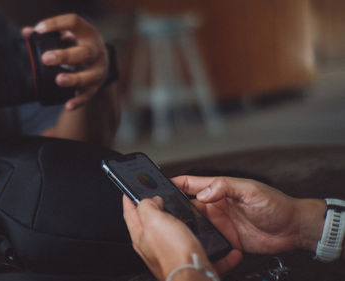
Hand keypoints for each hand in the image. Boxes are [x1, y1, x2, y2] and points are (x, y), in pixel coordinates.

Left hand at [23, 14, 108, 109]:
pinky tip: (68, 104)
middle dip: (65, 56)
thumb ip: (50, 33)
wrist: (102, 61)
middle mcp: (96, 51)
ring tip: (58, 80)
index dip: (57, 24)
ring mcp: (98, 69)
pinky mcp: (96, 86)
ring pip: (89, 76)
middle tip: (45, 58)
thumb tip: (26, 32)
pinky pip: (88, 95)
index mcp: (87, 33)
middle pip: (84, 52)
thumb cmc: (79, 45)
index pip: (74, 22)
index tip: (39, 30)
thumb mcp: (69, 35)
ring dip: (74, 79)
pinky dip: (79, 100)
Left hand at [123, 196, 220, 280]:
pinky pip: (172, 236)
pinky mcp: (176, 254)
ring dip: (163, 216)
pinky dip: (176, 227)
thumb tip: (151, 200)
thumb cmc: (174, 253)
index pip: (128, 211)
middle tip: (150, 195)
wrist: (193, 273)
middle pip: (143, 220)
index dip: (128, 198)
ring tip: (167, 207)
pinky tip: (182, 225)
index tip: (128, 190)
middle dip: (146, 206)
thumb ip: (148, 206)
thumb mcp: (155, 220)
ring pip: (158, 228)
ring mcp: (161, 250)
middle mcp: (147, 243)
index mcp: (138, 233)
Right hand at [172, 176, 326, 254]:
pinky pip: (206, 240)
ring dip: (184, 226)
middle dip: (173, 207)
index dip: (174, 182)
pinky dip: (198, 242)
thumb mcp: (250, 190)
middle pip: (186, 205)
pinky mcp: (225, 239)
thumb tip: (202, 193)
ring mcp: (219, 223)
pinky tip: (192, 243)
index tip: (156, 184)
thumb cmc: (276, 205)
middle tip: (160, 212)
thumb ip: (225, 187)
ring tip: (173, 229)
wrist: (293, 229)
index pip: (190, 183)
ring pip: (193, 224)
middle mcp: (215, 206)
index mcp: (218, 190)